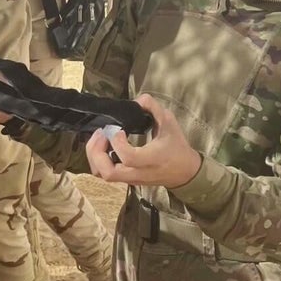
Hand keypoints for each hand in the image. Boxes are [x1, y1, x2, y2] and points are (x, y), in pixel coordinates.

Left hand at [84, 95, 203, 187]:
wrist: (185, 172)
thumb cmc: (176, 147)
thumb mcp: (169, 122)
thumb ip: (153, 108)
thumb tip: (138, 100)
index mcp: (151, 160)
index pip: (128, 157)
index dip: (117, 143)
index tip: (119, 129)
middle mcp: (138, 173)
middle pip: (108, 172)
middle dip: (97, 152)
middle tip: (101, 134)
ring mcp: (131, 179)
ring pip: (103, 175)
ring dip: (95, 157)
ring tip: (100, 139)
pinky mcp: (126, 180)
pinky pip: (106, 174)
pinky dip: (99, 160)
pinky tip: (105, 146)